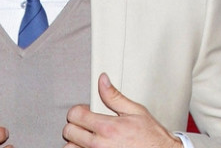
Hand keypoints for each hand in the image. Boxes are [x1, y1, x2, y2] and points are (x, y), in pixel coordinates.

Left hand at [63, 73, 181, 147]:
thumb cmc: (151, 136)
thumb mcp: (136, 111)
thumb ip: (114, 96)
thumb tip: (102, 80)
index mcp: (107, 127)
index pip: (75, 115)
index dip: (78, 111)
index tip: (86, 112)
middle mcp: (99, 145)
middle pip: (68, 132)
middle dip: (75, 125)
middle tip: (87, 125)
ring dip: (76, 142)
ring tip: (87, 138)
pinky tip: (91, 146)